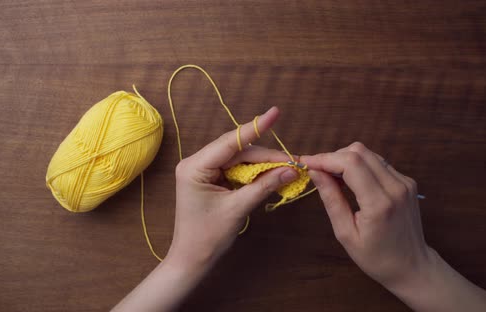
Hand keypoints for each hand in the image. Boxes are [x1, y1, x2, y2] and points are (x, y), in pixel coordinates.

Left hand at [113, 107, 299, 311]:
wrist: (192, 260)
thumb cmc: (208, 237)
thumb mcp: (238, 209)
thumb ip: (264, 185)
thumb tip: (290, 169)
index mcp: (195, 166)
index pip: (230, 142)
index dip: (255, 127)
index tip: (275, 113)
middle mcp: (197, 163)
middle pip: (238, 150)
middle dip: (266, 156)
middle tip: (293, 161)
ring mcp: (204, 171)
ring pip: (240, 159)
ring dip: (263, 164)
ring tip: (287, 168)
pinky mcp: (212, 179)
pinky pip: (237, 169)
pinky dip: (255, 173)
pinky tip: (272, 175)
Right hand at [302, 142, 485, 311]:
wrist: (412, 266)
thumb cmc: (376, 257)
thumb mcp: (346, 234)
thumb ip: (331, 199)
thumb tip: (315, 172)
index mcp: (379, 203)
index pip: (350, 163)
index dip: (325, 158)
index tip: (306, 163)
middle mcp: (395, 186)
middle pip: (359, 152)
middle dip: (333, 156)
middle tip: (318, 172)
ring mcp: (404, 182)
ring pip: (369, 153)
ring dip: (346, 159)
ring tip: (333, 177)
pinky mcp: (407, 181)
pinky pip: (378, 162)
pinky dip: (360, 166)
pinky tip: (352, 182)